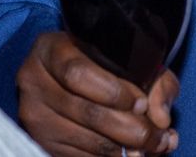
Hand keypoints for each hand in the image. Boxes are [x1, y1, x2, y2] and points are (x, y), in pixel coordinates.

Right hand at [16, 31, 178, 155]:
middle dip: (129, 129)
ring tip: (155, 146)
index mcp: (52, 50)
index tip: (142, 103)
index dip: (114, 92)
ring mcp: (35, 116)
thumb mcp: (130, 57)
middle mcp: (35, 82)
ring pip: (85, 140)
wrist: (67, 76)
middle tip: (158, 136)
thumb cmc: (104, 62)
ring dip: (125, 149)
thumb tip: (161, 117)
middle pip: (85, 112)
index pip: (78, 73)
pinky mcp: (42, 141)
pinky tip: (131, 154)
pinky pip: (79, 156)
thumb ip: (154, 79)